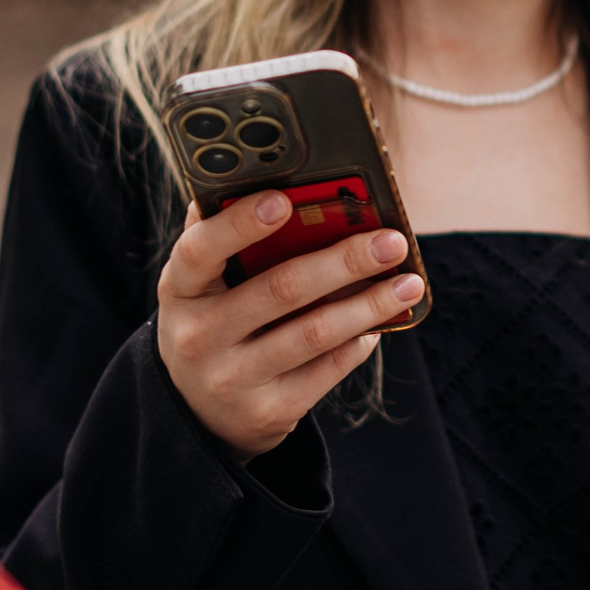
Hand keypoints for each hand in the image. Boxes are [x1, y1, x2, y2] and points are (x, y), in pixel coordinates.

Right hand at [155, 192, 422, 457]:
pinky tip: (380, 323)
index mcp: (180, 289)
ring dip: (369, 305)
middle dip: (344, 261)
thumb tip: (269, 178)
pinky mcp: (268, 411)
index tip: (283, 200)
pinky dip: (359, 342)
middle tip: (391, 241)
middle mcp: (198, 335)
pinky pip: (327, 370)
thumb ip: (229, 238)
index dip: (240, 224)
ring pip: (314, 333)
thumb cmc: (213, 320)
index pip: (201, 249)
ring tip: (409, 283)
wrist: (198, 411)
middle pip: (280, 289)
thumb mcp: (205, 285)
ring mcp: (232, 378)